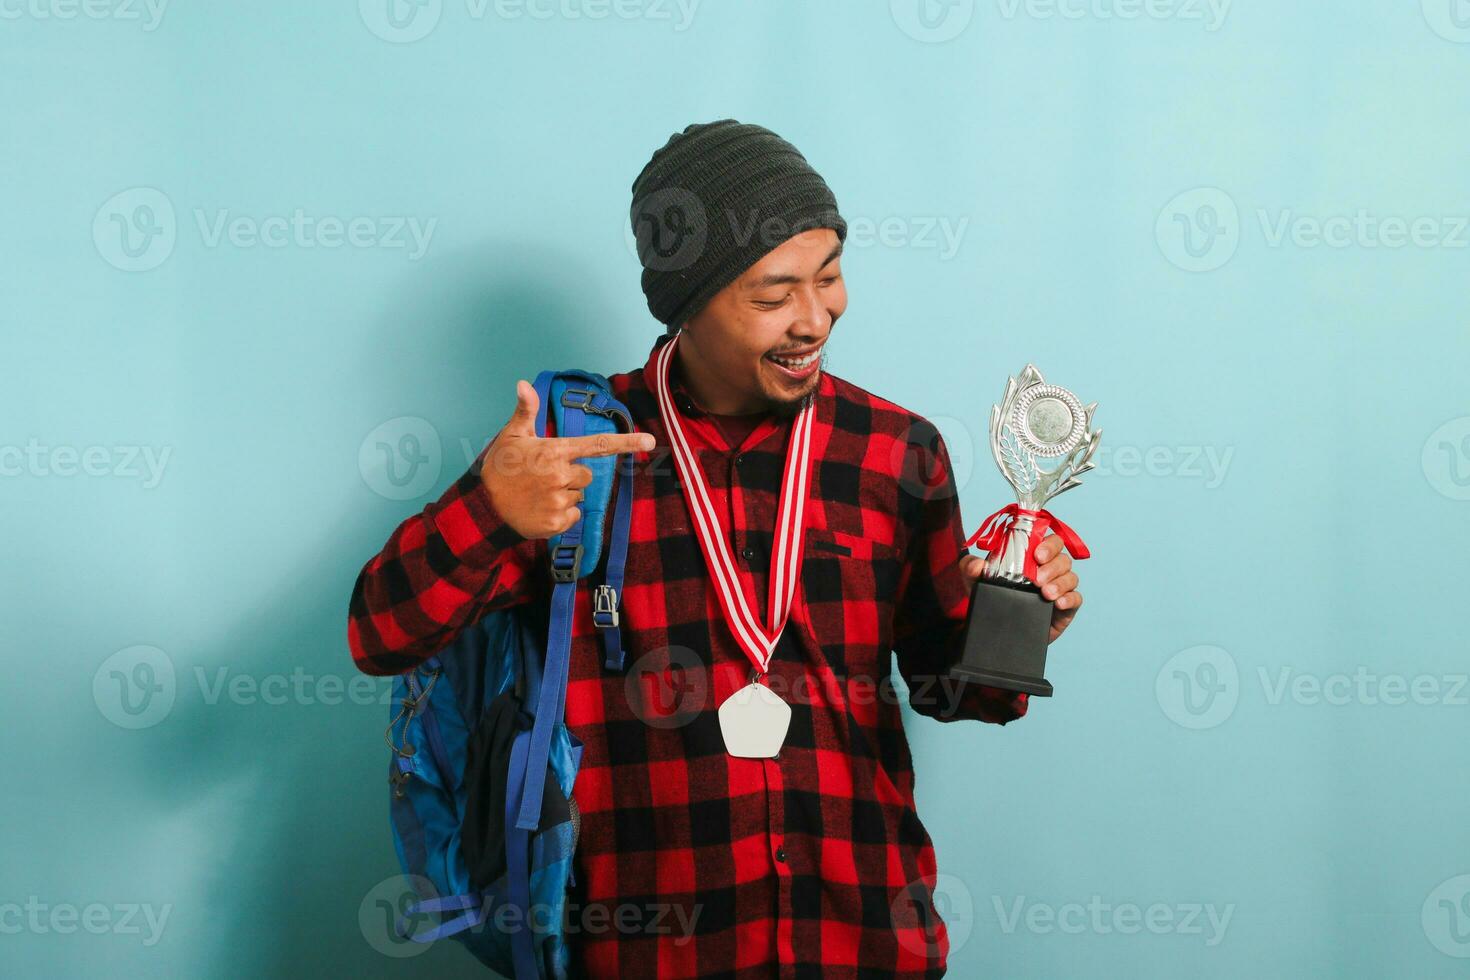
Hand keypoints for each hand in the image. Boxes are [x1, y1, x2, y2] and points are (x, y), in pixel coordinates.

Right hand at [480, 380, 655, 538]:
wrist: (483, 505)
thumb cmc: (500, 467)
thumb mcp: (511, 436)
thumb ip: (525, 411)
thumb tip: (523, 383)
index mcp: (554, 451)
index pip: (597, 446)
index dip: (627, 443)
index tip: (650, 441)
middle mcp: (560, 475)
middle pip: (586, 476)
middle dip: (570, 476)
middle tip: (544, 477)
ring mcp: (559, 501)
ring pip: (578, 495)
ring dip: (564, 494)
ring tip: (538, 493)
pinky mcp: (557, 523)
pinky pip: (573, 515)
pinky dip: (560, 514)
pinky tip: (540, 508)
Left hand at [959, 533, 1083, 643]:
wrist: (996, 626)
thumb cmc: (992, 595)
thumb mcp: (975, 580)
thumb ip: (970, 567)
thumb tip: (976, 565)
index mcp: (1033, 556)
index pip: (1050, 541)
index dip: (1048, 544)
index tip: (1037, 554)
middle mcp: (1049, 569)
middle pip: (1063, 558)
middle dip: (1053, 566)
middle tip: (1037, 579)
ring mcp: (1059, 588)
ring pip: (1071, 577)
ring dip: (1060, 583)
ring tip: (1046, 593)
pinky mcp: (1065, 608)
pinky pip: (1076, 599)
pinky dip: (1070, 598)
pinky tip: (1058, 603)